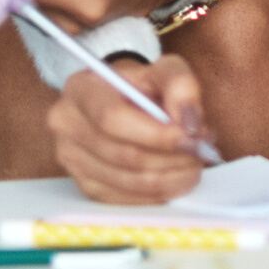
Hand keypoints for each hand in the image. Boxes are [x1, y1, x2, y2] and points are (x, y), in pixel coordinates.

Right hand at [48, 54, 212, 204]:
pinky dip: (158, 193)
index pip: (112, 119)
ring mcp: (71, 159)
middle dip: (171, 158)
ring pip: (127, 181)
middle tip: (201, 153)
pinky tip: (175, 178)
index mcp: (81, 89)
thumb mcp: (164, 69)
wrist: (120, 99)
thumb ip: (181, 85)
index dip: (155, 134)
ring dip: (170, 178)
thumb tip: (189, 123)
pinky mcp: (84, 185)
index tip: (190, 138)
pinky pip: (126, 200)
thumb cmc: (141, 85)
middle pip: (122, 154)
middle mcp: (67, 125)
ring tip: (193, 163)